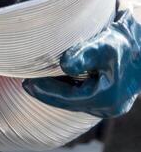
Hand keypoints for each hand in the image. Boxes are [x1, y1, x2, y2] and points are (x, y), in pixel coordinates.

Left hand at [22, 9, 140, 118]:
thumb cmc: (124, 44)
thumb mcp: (104, 45)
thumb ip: (84, 55)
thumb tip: (65, 64)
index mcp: (107, 98)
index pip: (68, 99)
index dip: (46, 92)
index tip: (27, 84)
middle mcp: (108, 107)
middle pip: (70, 103)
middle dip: (48, 94)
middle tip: (26, 84)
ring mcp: (109, 105)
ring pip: (76, 100)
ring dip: (57, 92)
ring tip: (36, 81)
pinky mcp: (108, 98)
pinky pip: (83, 96)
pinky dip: (69, 89)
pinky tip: (56, 79)